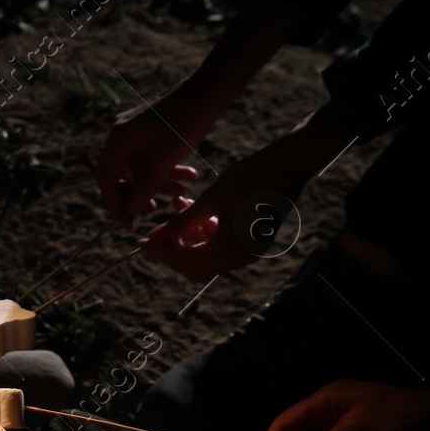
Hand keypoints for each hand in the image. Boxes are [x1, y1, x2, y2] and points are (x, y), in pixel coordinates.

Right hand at [96, 79, 212, 229]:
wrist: (210, 89)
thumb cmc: (188, 119)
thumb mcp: (167, 157)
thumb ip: (147, 185)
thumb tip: (131, 211)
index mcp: (119, 139)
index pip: (106, 180)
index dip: (115, 205)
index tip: (128, 224)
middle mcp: (121, 135)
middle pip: (121, 175)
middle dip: (138, 195)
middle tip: (154, 211)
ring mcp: (135, 132)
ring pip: (139, 169)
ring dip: (158, 183)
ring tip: (182, 192)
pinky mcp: (150, 131)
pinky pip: (150, 158)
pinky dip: (166, 169)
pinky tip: (188, 176)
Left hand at [135, 141, 305, 280]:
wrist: (289, 163)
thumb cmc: (250, 177)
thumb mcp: (209, 200)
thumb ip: (180, 223)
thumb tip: (152, 239)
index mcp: (230, 251)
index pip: (185, 262)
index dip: (160, 252)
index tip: (140, 241)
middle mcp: (241, 258)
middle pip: (194, 266)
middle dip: (171, 250)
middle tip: (154, 232)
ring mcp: (248, 252)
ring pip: (206, 256)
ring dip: (188, 236)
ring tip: (178, 205)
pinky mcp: (252, 242)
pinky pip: (220, 246)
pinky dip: (204, 232)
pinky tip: (194, 209)